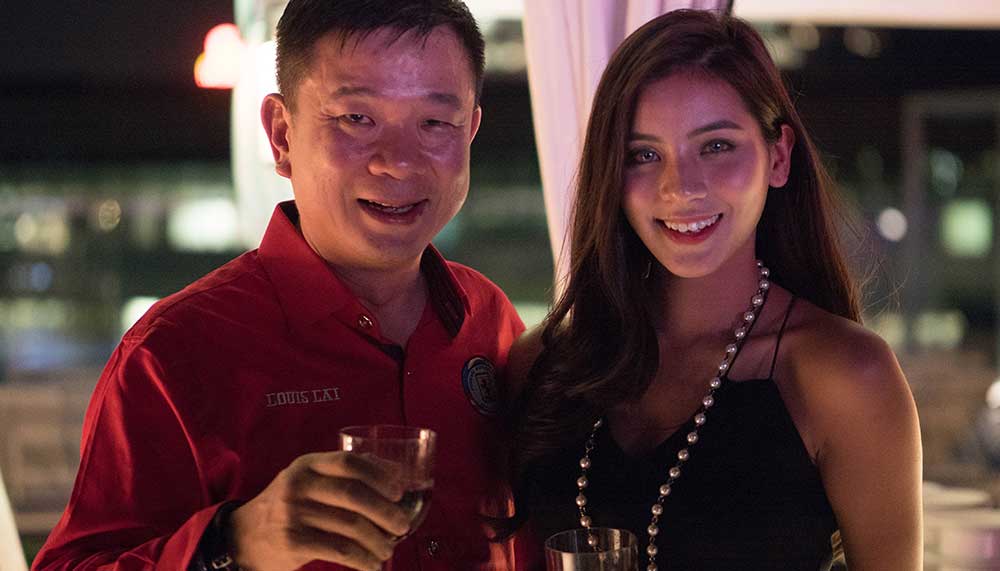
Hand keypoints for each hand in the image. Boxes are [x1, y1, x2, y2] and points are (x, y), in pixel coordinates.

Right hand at [229, 451, 411, 570]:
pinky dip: (363, 559)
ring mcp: (294, 513)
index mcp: (307, 464)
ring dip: (378, 541)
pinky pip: (340, 551)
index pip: (349, 462)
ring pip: (351, 526)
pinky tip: (372, 564)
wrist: (243, 537)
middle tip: (402, 525)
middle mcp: (299, 485)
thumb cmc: (288, 506)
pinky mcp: (293, 542)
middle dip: (386, 512)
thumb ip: (343, 473)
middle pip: (354, 495)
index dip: (380, 476)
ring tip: (388, 548)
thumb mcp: (307, 479)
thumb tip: (394, 470)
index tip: (399, 492)